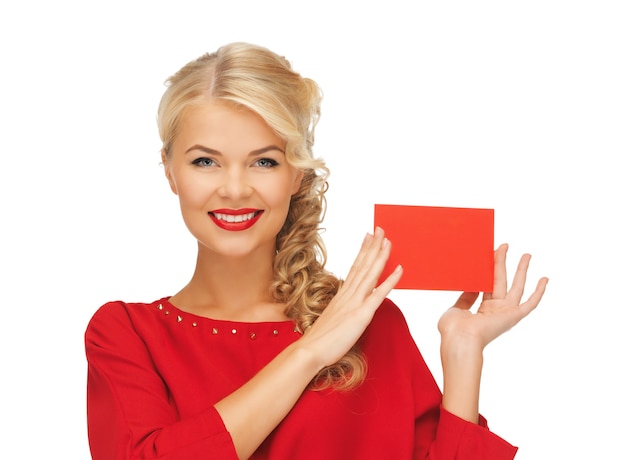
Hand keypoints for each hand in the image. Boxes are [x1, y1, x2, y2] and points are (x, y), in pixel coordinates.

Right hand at [301, 227, 402, 368]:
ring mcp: (355, 303)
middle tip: (380, 229)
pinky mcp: (361, 314)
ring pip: (370, 274)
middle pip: (363, 265)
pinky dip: (390, 280)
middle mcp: (348, 294)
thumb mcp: (332, 320)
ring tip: (388, 241)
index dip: (363, 251)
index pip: (355, 267)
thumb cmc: (320, 340)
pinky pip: (379, 294)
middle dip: (373, 246)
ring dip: (380, 256)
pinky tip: (399, 270)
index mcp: (341, 295)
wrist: (310, 350)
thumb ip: (341, 310)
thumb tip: (347, 308)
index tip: (368, 237)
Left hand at [438, 244, 547, 349]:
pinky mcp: (514, 316)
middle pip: (501, 281)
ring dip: (522, 270)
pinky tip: (544, 279)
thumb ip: (466, 297)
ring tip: (527, 254)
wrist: (460, 340)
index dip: (488, 269)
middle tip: (505, 245)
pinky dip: (539, 292)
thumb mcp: (457, 308)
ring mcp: (505, 313)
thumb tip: (473, 283)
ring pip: (517, 286)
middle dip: (503, 263)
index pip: (487, 285)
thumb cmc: (453, 330)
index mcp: (481, 311)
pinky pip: (530, 303)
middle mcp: (495, 311)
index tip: (487, 253)